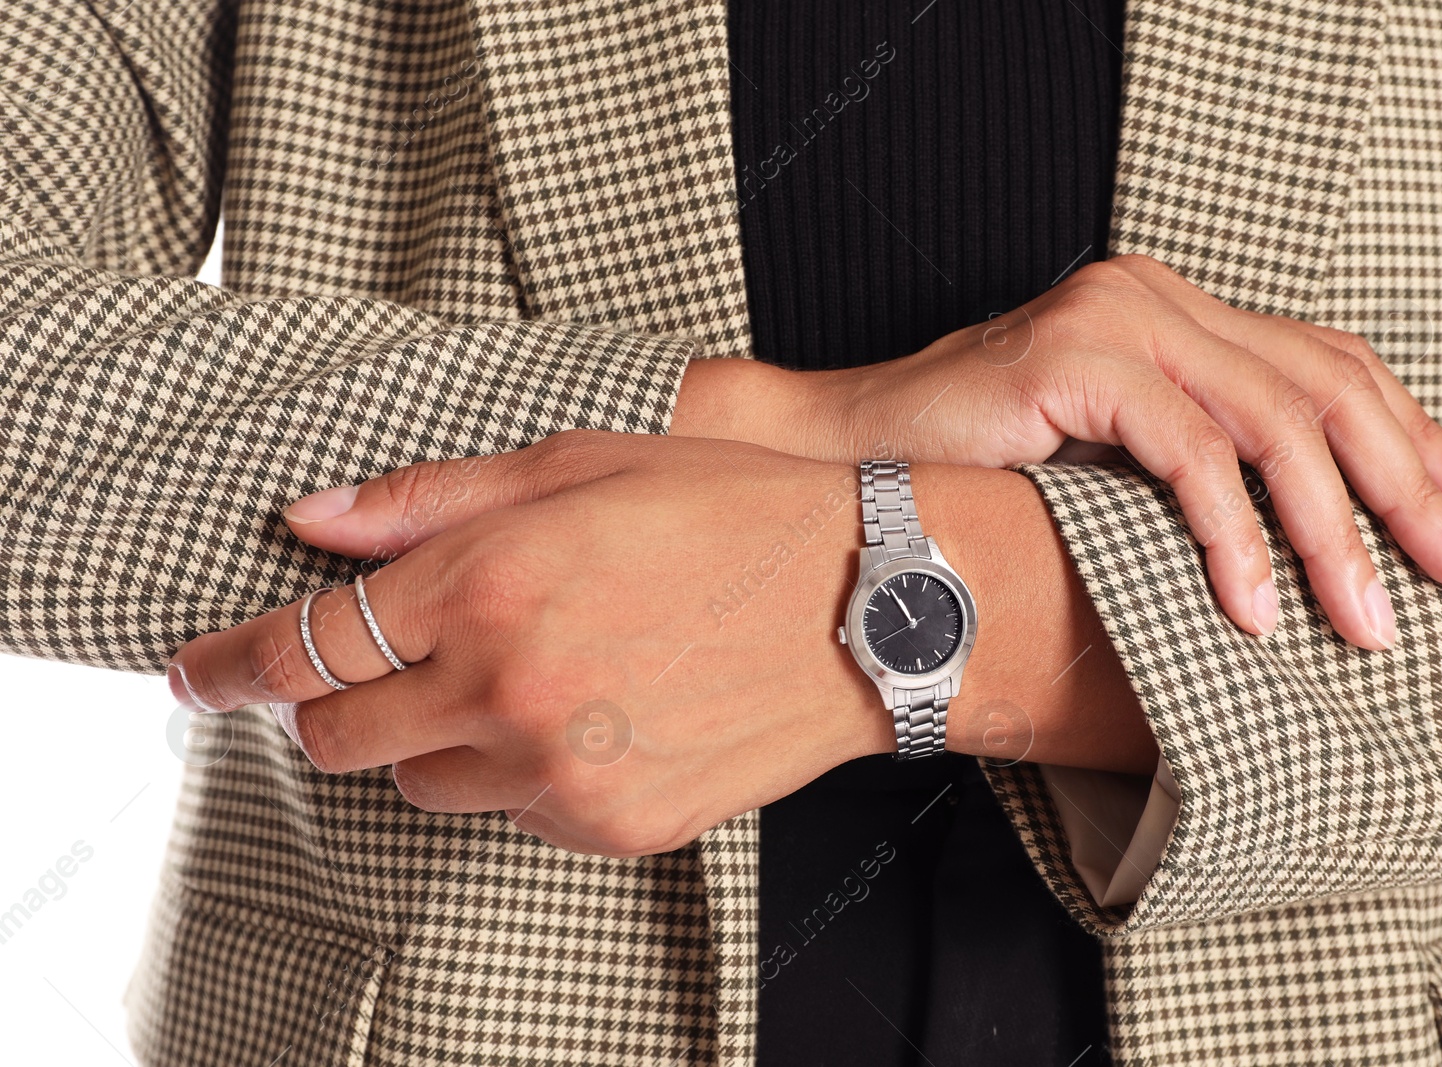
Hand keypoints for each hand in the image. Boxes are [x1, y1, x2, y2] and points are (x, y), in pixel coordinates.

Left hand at [167, 431, 1155, 855]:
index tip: (201, 673)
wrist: (876, 603)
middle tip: (379, 664)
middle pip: (340, 737)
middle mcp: (510, 686)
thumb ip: (429, 498)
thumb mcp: (583, 460)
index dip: (234, 664)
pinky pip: (511, 814)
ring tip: (517, 675)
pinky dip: (516, 772)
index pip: (307, 647)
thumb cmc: (739, 514)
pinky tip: (585, 712)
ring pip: (420, 786)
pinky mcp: (610, 825)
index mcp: (489, 581)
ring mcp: (561, 769)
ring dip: (432, 739)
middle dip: (333, 704)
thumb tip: (316, 520)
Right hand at [674, 254, 1441, 650]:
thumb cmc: (970, 481)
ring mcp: (1109, 317)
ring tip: (1361, 616)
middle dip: (1398, 485)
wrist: (842, 462)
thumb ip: (1194, 466)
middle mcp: (1149, 294)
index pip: (1320, 359)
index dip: (1405, 431)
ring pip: (1269, 418)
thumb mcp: (1109, 470)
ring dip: (1329, 528)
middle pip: (1318, 383)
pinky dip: (1234, 531)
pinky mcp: (1068, 357)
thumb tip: (1306, 540)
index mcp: (1167, 308)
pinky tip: (1254, 599)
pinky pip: (1187, 448)